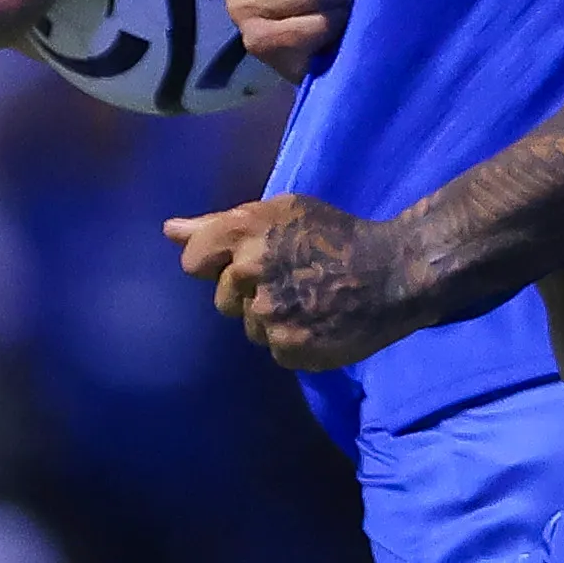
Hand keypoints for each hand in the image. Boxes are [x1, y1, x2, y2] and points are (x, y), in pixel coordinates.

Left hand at [167, 192, 416, 369]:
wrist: (394, 274)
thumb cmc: (335, 235)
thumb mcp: (280, 212)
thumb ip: (219, 224)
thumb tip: (169, 231)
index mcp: (245, 232)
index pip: (193, 261)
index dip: (215, 264)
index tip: (243, 264)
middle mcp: (250, 273)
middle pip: (223, 299)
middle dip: (248, 293)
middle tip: (291, 280)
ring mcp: (269, 315)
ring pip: (249, 327)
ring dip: (272, 319)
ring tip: (309, 302)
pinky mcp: (289, 349)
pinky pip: (275, 350)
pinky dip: (293, 341)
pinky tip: (319, 323)